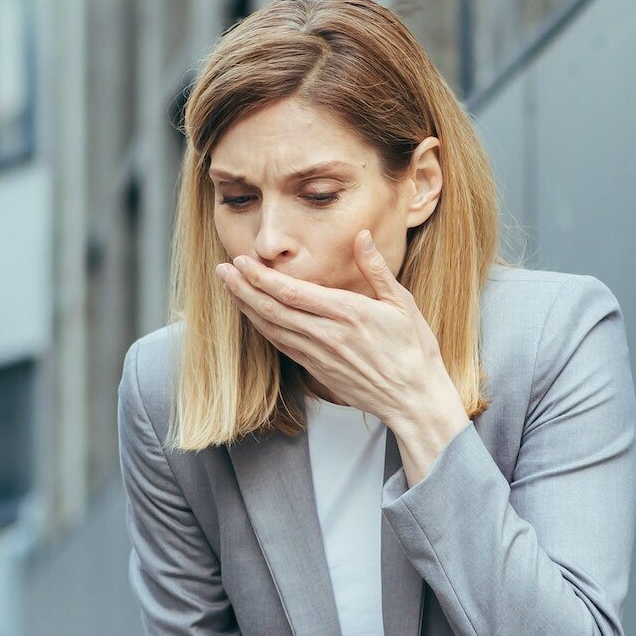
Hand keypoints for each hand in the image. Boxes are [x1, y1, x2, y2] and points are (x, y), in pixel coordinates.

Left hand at [217, 228, 454, 427]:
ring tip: (229, 288)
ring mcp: (319, 355)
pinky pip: (282, 346)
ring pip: (272, 329)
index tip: (241, 261)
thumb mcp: (402, 303)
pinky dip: (263, 329)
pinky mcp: (317, 370)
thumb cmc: (413, 350)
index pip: (291, 292)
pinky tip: (252, 316)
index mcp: (347, 313)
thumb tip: (361, 236)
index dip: (261, 277)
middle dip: (243, 288)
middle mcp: (327, 335)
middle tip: (222, 270)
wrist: (413, 399)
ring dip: (247, 308)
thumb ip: (376, 269)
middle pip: (273, 309)